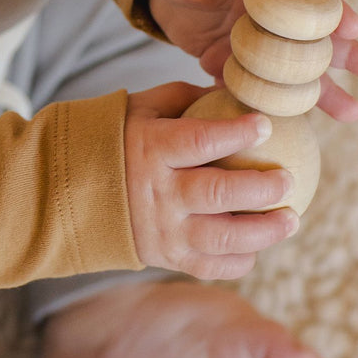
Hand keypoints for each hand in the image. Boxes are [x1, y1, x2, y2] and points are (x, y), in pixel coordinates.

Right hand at [124, 82, 298, 279]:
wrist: (65, 193)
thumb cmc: (113, 141)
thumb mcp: (139, 109)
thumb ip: (183, 98)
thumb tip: (230, 91)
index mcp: (148, 149)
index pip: (199, 140)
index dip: (237, 132)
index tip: (265, 123)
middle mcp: (155, 192)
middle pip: (217, 193)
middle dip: (261, 188)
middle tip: (289, 179)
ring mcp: (161, 230)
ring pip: (221, 238)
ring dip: (264, 231)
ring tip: (291, 219)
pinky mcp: (165, 257)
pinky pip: (210, 266)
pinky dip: (240, 260)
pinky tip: (257, 246)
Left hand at [141, 0, 357, 121]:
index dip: (331, 10)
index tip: (353, 26)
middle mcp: (268, 18)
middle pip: (314, 37)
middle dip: (345, 54)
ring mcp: (255, 46)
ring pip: (293, 72)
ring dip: (320, 91)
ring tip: (351, 112)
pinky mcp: (235, 68)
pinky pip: (257, 92)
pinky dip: (269, 107)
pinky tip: (279, 125)